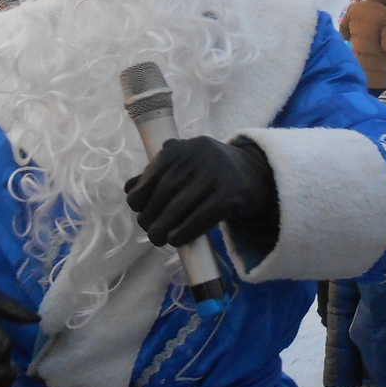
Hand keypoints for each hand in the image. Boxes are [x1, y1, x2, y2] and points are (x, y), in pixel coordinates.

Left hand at [124, 135, 277, 248]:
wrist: (255, 178)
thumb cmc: (211, 173)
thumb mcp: (187, 164)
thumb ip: (159, 173)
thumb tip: (130, 189)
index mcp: (188, 146)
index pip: (158, 168)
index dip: (142, 189)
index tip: (134, 206)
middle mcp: (203, 156)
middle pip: (167, 189)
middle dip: (151, 212)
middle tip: (146, 227)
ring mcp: (219, 175)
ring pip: (182, 205)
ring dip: (163, 226)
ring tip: (156, 238)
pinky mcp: (232, 196)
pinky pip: (201, 218)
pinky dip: (184, 231)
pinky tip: (175, 240)